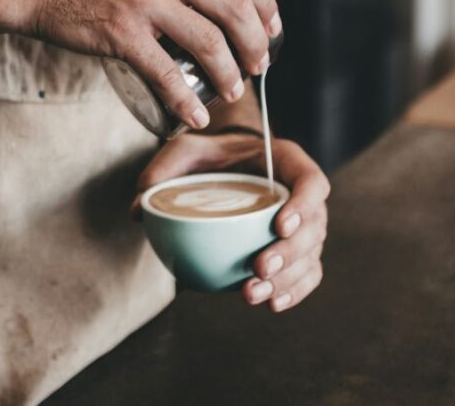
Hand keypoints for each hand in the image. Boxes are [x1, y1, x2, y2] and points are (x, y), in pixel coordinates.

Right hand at [0, 0, 280, 129]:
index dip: (266, 4)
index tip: (272, 28)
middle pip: (236, 8)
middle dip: (256, 44)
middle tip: (258, 66)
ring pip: (210, 43)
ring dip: (229, 74)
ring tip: (231, 90)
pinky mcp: (121, 32)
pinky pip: (167, 74)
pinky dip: (186, 100)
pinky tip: (194, 114)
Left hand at [135, 132, 329, 312]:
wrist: (227, 166)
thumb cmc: (211, 155)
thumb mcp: (186, 150)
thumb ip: (163, 170)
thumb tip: (140, 210)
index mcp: (286, 162)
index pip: (311, 181)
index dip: (303, 205)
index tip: (279, 225)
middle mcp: (301, 194)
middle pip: (315, 226)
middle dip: (291, 252)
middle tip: (259, 268)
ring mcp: (303, 224)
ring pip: (310, 255)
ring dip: (288, 279)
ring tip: (252, 294)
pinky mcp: (296, 250)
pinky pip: (308, 273)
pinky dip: (294, 291)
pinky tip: (272, 303)